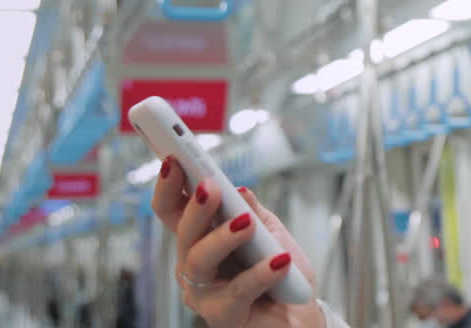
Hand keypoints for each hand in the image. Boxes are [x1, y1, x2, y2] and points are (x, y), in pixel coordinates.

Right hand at [152, 158, 324, 327]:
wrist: (301, 315)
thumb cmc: (282, 273)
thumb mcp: (271, 232)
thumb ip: (252, 211)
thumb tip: (240, 190)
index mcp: (200, 238)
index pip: (173, 209)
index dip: (168, 185)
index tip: (174, 159)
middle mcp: (194, 265)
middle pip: (183, 233)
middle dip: (196, 209)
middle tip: (212, 188)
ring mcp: (204, 293)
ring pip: (199, 261)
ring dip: (222, 238)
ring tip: (247, 223)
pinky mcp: (223, 317)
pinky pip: (237, 292)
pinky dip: (260, 273)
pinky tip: (279, 261)